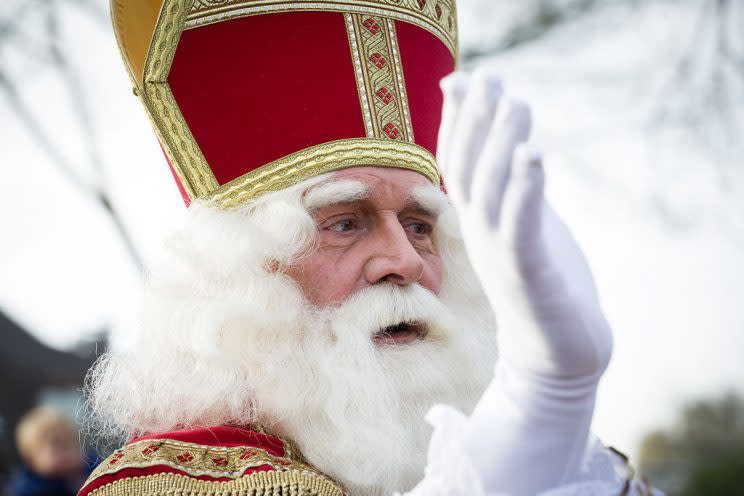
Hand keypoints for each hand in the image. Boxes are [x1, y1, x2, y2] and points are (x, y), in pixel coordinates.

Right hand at [437, 69, 612, 494]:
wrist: (557, 350)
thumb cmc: (543, 282)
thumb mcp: (524, 224)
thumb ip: (514, 186)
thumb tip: (510, 145)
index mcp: (477, 221)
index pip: (457, 163)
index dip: (457, 121)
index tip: (463, 79)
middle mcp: (480, 234)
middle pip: (469, 170)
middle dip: (475, 122)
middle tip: (489, 77)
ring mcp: (500, 255)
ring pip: (492, 192)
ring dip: (500, 145)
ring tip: (515, 103)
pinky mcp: (528, 274)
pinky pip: (522, 227)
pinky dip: (525, 190)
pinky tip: (534, 154)